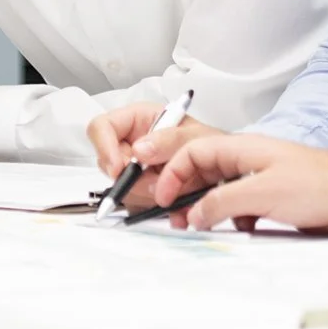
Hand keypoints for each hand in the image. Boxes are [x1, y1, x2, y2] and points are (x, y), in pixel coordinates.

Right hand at [86, 101, 221, 206]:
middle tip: (158, 184)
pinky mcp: (141, 192)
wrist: (227, 172)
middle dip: (132, 179)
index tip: (118, 169)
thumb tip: (138, 150)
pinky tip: (172, 202)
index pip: (101, 127)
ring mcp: (135, 170)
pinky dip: (152, 208)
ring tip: (173, 190)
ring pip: (121, 188)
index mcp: (138, 120)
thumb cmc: (212, 144)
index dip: (104, 148)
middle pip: (108, 164)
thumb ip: (169, 140)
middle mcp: (132, 144)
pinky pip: (134, 205)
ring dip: (146, 195)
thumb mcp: (196, 135)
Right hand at [152, 135, 327, 234]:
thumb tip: (194, 213)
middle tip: (174, 217)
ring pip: (221, 193)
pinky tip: (239, 230)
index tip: (164, 197)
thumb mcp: (262, 193)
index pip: (193, 152)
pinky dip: (233, 220)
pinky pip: (241, 209)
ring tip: (198, 227)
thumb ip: (222, 202)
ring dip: (208, 210)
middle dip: (185, 193)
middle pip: (203, 172)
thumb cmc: (323, 184)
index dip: (173, 173)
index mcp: (242, 148)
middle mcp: (249, 162)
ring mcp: (261, 181)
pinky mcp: (273, 200)